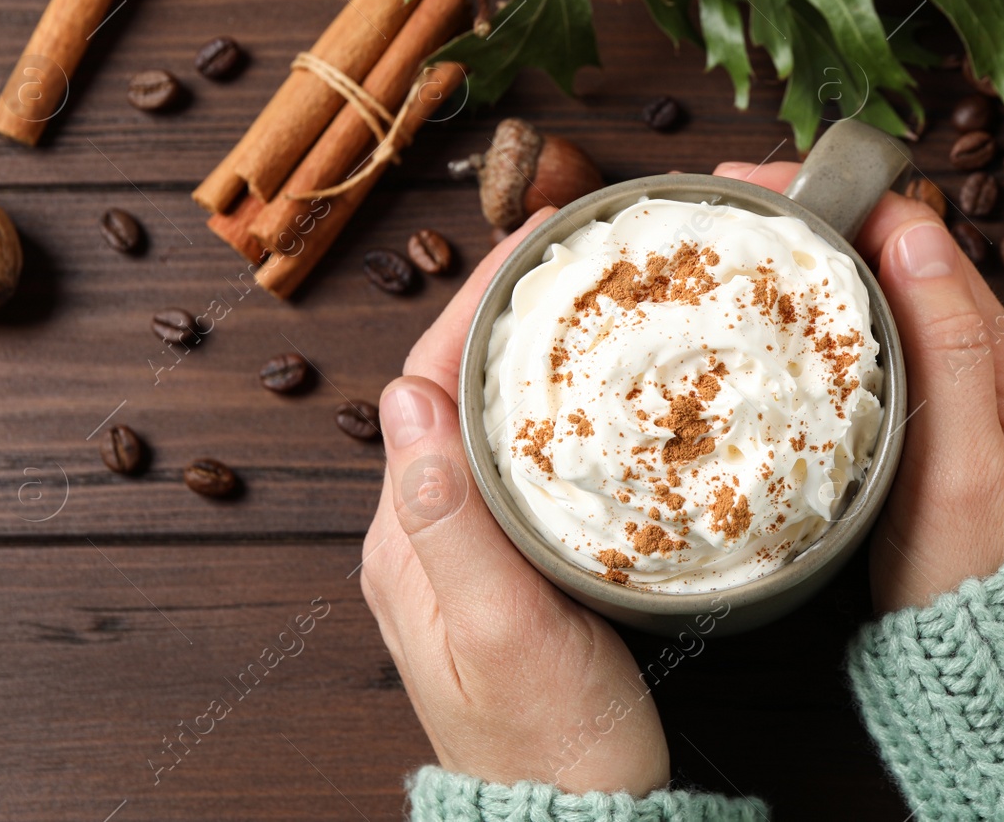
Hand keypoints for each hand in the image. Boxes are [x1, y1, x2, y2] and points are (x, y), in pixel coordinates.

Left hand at [361, 209, 668, 795]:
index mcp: (405, 537)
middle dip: (508, 308)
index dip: (477, 299)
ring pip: (488, 417)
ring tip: (594, 297)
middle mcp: (422, 531)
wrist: (573, 821)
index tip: (536, 239)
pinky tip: (598, 391)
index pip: (428, 380)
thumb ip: (451, 519)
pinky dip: (551, 406)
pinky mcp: (505, 564)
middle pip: (454, 386)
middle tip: (579, 251)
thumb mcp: (502, 630)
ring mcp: (462, 548)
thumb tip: (406, 397)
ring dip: (531, 349)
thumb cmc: (548, 743)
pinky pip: (516, 458)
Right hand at [713, 161, 1003, 612]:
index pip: (918, 235)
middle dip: (813, 216)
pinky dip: (821, 315)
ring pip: (878, 296)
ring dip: (812, 258)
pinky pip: (872, 345)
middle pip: (893, 254)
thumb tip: (913, 231)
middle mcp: (982, 360)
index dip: (839, 196)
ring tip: (732, 246)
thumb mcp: (966, 471)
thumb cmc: (984, 584)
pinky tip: (772, 319)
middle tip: (723, 209)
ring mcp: (954, 391)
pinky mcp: (924, 425)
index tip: (760, 187)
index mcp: (1000, 357)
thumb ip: (948, 351)